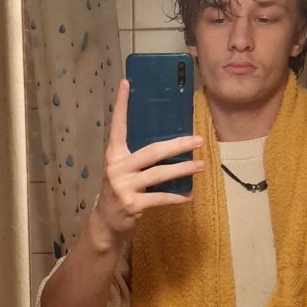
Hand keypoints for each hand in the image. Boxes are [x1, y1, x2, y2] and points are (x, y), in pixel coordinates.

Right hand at [92, 79, 204, 245]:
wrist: (106, 223)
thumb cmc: (119, 191)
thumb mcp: (123, 171)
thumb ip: (137, 158)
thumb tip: (170, 144)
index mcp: (114, 155)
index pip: (117, 125)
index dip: (121, 104)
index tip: (125, 83)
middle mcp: (117, 168)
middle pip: (152, 151)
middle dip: (178, 145)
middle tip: (198, 140)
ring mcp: (123, 186)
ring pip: (160, 174)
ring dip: (183, 170)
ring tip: (201, 166)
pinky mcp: (132, 204)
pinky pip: (160, 198)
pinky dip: (176, 197)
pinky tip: (188, 196)